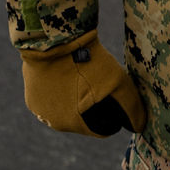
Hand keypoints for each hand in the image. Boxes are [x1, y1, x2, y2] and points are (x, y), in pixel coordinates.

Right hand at [21, 29, 146, 136]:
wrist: (54, 40)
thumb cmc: (88, 61)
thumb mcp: (117, 81)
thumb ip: (131, 106)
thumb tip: (139, 126)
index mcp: (75, 124)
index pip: (102, 130)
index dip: (114, 115)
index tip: (116, 97)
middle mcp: (54, 123)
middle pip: (83, 119)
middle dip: (94, 105)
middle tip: (99, 81)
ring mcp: (40, 109)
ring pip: (66, 108)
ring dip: (75, 98)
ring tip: (83, 74)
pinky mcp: (31, 95)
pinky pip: (51, 97)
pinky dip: (60, 89)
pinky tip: (67, 72)